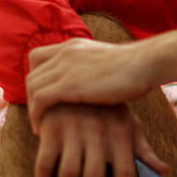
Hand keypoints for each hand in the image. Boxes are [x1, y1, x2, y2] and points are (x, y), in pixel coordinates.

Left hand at [25, 32, 176, 131]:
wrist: (145, 64)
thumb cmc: (136, 69)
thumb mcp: (107, 63)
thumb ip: (93, 69)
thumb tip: (93, 84)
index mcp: (74, 46)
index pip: (38, 57)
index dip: (36, 78)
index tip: (44, 98)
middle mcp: (65, 53)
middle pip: (32, 74)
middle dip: (32, 98)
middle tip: (40, 116)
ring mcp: (66, 67)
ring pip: (32, 87)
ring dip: (32, 109)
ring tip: (40, 126)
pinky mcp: (69, 84)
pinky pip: (39, 100)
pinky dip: (36, 115)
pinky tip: (42, 130)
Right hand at [33, 102, 171, 176]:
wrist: (75, 73)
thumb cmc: (107, 108)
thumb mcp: (128, 123)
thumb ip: (143, 149)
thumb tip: (163, 173)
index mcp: (121, 135)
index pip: (127, 174)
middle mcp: (99, 133)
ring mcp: (73, 130)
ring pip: (69, 172)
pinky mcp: (51, 128)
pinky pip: (45, 161)